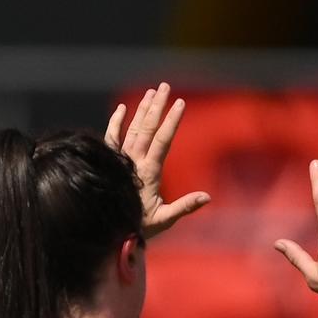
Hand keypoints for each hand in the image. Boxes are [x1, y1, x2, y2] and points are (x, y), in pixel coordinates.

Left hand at [105, 82, 211, 239]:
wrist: (109, 231)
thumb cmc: (139, 226)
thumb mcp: (165, 219)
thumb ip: (185, 207)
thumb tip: (207, 197)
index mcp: (149, 171)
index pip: (163, 140)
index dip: (172, 121)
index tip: (180, 103)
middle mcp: (134, 161)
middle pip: (147, 128)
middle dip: (157, 106)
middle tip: (165, 86)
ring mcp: (121, 160)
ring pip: (133, 129)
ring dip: (142, 109)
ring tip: (152, 92)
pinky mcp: (111, 162)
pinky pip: (112, 138)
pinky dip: (116, 123)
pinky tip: (122, 109)